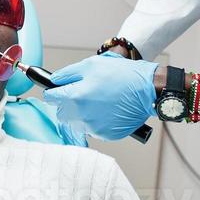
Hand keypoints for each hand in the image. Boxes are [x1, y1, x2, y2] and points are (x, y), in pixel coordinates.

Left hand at [42, 53, 158, 140]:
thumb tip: (54, 80)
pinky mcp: (105, 135)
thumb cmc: (122, 75)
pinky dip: (97, 121)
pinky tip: (107, 110)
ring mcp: (94, 128)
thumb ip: (68, 74)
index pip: (51, 98)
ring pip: (77, 122)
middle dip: (68, 104)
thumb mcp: (92, 64)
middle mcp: (82, 115)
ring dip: (82, 113)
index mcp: (76, 96)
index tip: (55, 91)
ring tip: (99, 101)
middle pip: (62, 113)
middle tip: (83, 93)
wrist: (148, 90)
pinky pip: (93, 129)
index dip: (53, 92)